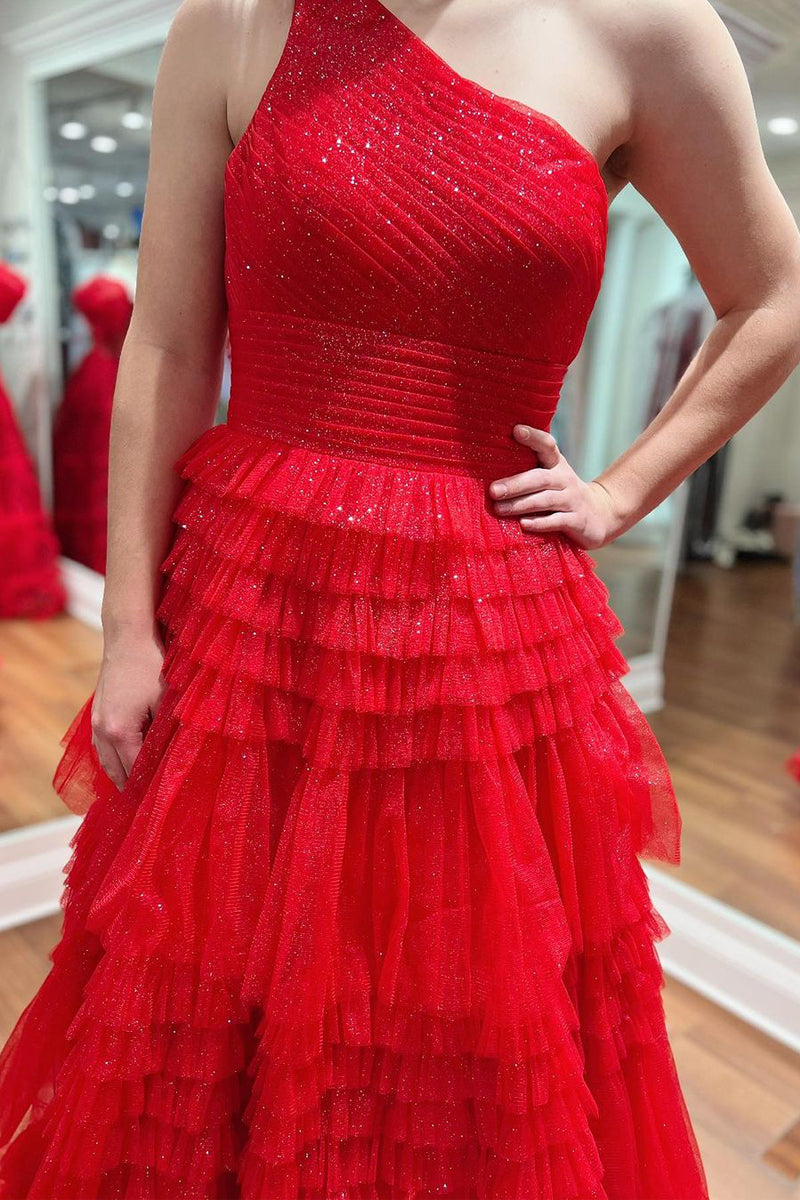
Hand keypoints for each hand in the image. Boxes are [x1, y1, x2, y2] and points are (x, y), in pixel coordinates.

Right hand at [91, 626, 165, 788]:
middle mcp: (102, 731)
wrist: (128, 636)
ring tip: (139, 793)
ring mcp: (96, 722)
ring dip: (122, 776)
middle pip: (117, 773)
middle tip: (153, 805)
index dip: (151, 786)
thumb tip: (177, 757)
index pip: (136, 771)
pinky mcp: (97, 714)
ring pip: (106, 762)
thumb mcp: (167, 700)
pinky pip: (102, 748)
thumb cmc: (151, 665)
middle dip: (135, 788)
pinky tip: (126, 766)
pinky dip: (113, 761)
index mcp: (120, 731)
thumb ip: (168, 732)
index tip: (165, 800)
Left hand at [488, 425, 620, 548]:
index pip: (547, 445)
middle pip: (540, 478)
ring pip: (545, 500)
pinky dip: (539, 523)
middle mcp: (565, 479)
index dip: (533, 437)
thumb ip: (530, 469)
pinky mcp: (577, 520)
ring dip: (520, 505)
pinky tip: (523, 524)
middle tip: (493, 490)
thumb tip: (490, 462)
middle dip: (515, 484)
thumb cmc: (563, 494)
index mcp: (557, 464)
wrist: (600, 514)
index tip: (516, 430)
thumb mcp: (552, 477)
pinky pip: (557, 521)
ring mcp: (573, 500)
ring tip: (499, 509)